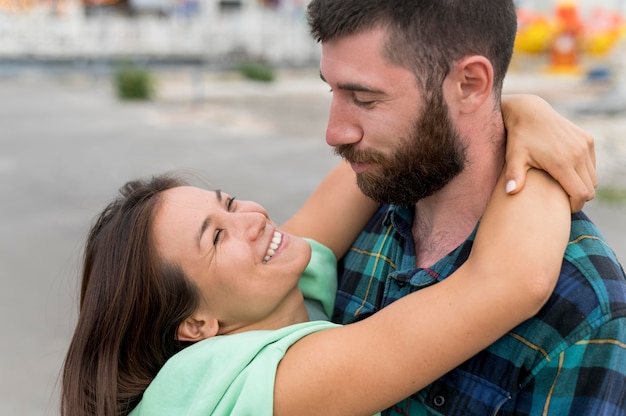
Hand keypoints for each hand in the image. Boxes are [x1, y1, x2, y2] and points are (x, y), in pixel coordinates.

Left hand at [501, 94, 596, 211]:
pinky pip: (592, 164)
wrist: (529, 112)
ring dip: (582, 185)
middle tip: (563, 201)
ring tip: (564, 188)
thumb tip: (510, 193)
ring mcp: (584, 146)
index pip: (580, 194)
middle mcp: (577, 154)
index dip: (574, 206)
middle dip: (579, 198)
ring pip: (592, 177)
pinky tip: (568, 173)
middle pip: (589, 188)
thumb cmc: (519, 138)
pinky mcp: (587, 139)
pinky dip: (584, 172)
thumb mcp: (514, 157)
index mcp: (562, 162)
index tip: (564, 209)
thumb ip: (514, 176)